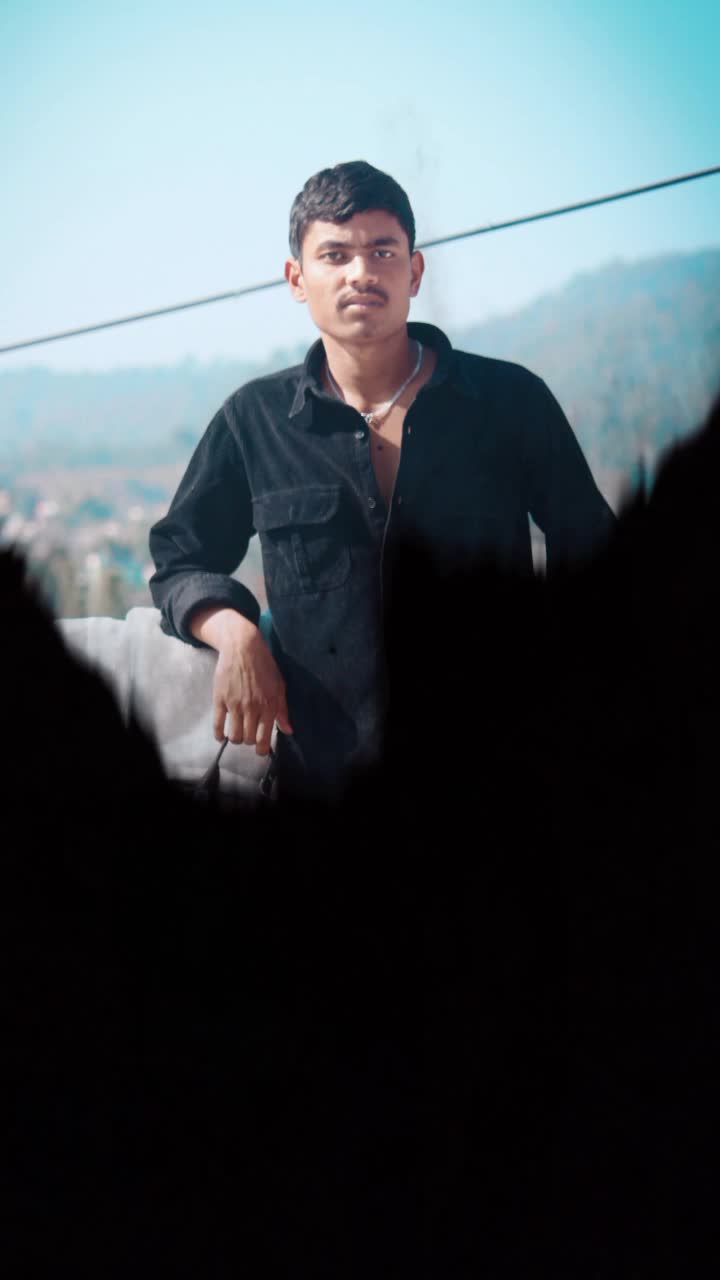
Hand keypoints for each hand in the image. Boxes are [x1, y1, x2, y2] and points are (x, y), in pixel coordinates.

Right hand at [190, 607, 292, 753]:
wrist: (243, 647)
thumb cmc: (264, 666)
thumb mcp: (279, 685)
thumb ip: (283, 710)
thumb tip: (289, 730)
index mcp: (269, 705)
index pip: (264, 738)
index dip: (262, 749)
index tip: (260, 750)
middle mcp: (252, 707)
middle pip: (248, 739)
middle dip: (249, 742)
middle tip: (249, 735)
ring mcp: (235, 704)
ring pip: (234, 735)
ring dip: (235, 738)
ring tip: (237, 734)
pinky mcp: (220, 699)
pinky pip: (218, 724)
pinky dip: (219, 734)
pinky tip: (221, 735)